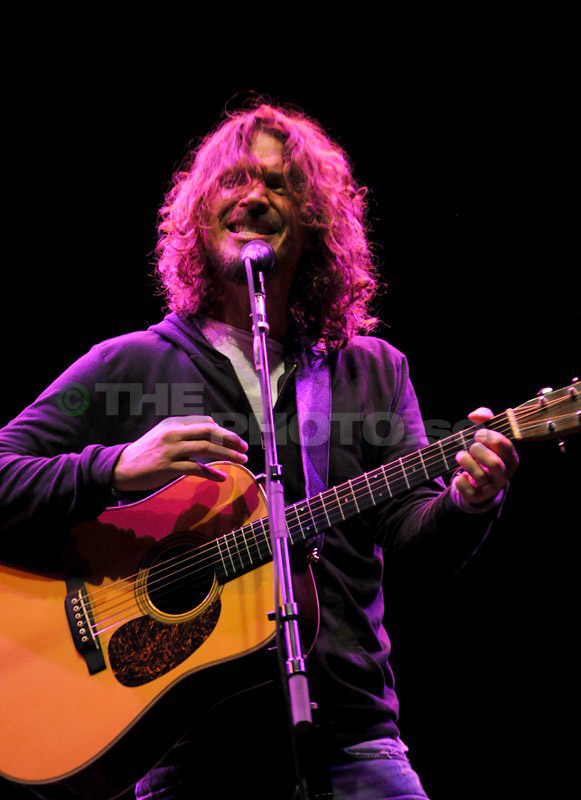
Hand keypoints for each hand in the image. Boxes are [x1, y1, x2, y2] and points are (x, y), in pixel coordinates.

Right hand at [113, 415, 248, 491]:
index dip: (224, 431)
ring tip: (242, 461)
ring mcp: (171, 450)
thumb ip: (186, 431)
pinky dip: (211, 473)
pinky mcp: (168, 467)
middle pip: (209, 432)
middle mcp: (174, 433)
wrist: (122, 467)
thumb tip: (212, 429)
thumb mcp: (165, 435)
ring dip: (227, 455)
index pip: (205, 422)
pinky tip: (222, 477)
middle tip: (245, 447)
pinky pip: (195, 469)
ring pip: (206, 449)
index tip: (236, 440)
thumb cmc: (148, 452)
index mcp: (174, 423)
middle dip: (230, 439)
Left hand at [452, 407, 518, 505]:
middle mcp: (504, 475)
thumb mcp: (486, 435)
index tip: (478, 433)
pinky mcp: (477, 496)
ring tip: (460, 455)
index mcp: (510, 459)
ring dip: (466, 462)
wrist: (478, 481)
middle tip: (471, 446)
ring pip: (480, 476)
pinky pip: (469, 491)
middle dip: (479, 451)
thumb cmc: (483, 453)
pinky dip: (461, 481)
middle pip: (495, 464)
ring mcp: (491, 487)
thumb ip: (484, 419)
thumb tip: (474, 415)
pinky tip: (460, 475)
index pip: (506, 447)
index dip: (491, 437)